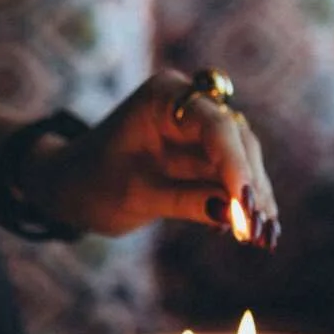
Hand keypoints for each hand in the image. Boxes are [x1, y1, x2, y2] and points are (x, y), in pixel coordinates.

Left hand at [21, 69, 279, 248]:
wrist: (70, 188)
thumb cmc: (91, 183)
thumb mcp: (135, 194)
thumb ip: (185, 200)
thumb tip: (235, 214)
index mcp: (164, 96)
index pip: (214, 126)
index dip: (236, 166)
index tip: (248, 204)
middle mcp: (187, 105)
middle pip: (237, 140)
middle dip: (251, 186)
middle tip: (260, 229)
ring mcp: (197, 130)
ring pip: (242, 160)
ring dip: (254, 199)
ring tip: (264, 238)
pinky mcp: (202, 157)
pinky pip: (231, 178)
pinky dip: (242, 205)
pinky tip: (254, 235)